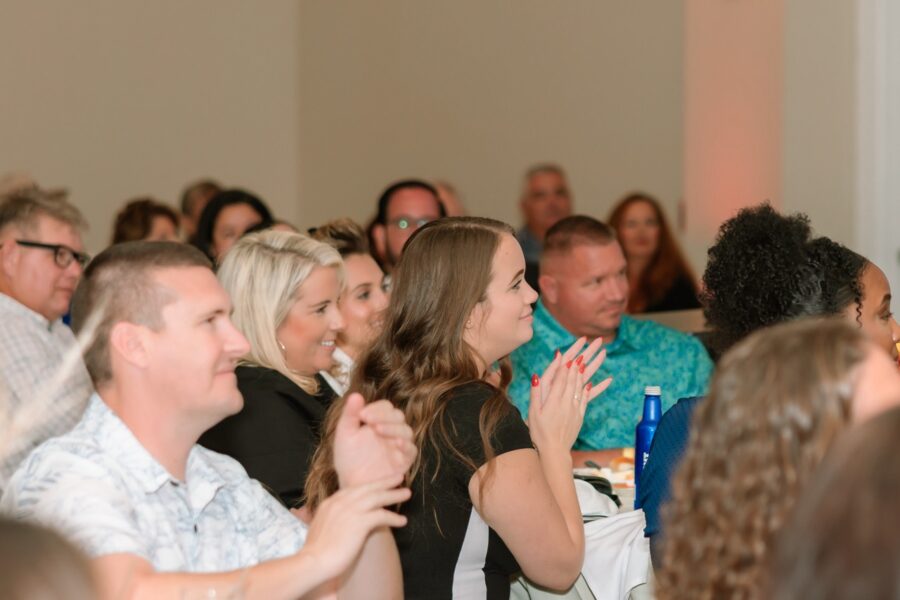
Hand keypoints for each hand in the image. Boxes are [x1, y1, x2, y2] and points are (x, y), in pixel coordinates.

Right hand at [302, 475, 410, 580]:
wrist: (313, 562)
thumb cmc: (315, 551)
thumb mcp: (319, 526)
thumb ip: (329, 518)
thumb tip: (335, 520)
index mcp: (330, 502)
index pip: (353, 489)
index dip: (369, 486)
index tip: (378, 484)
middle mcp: (340, 502)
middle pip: (368, 488)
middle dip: (385, 482)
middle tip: (399, 477)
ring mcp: (350, 511)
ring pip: (377, 497)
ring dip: (394, 495)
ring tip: (407, 493)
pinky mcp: (360, 522)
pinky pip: (382, 516)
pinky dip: (394, 517)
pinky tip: (403, 521)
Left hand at [333, 393, 416, 488]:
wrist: (351, 485)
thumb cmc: (348, 460)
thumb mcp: (344, 435)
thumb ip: (350, 414)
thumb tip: (355, 395)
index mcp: (378, 422)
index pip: (385, 407)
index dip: (376, 408)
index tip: (362, 415)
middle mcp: (390, 431)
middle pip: (398, 416)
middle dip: (385, 417)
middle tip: (370, 422)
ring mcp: (399, 446)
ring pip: (406, 431)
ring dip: (394, 428)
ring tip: (379, 431)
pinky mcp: (404, 461)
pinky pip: (412, 450)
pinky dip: (406, 446)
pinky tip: (396, 444)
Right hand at [527, 337, 611, 453]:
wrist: (554, 451)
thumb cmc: (539, 432)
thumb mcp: (533, 412)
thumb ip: (536, 393)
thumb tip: (536, 376)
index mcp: (554, 401)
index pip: (562, 379)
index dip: (567, 366)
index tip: (572, 354)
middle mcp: (566, 403)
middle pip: (574, 379)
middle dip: (579, 364)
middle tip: (586, 351)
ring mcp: (575, 409)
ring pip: (581, 387)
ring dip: (585, 372)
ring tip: (590, 360)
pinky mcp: (580, 416)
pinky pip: (587, 399)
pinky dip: (590, 389)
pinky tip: (591, 382)